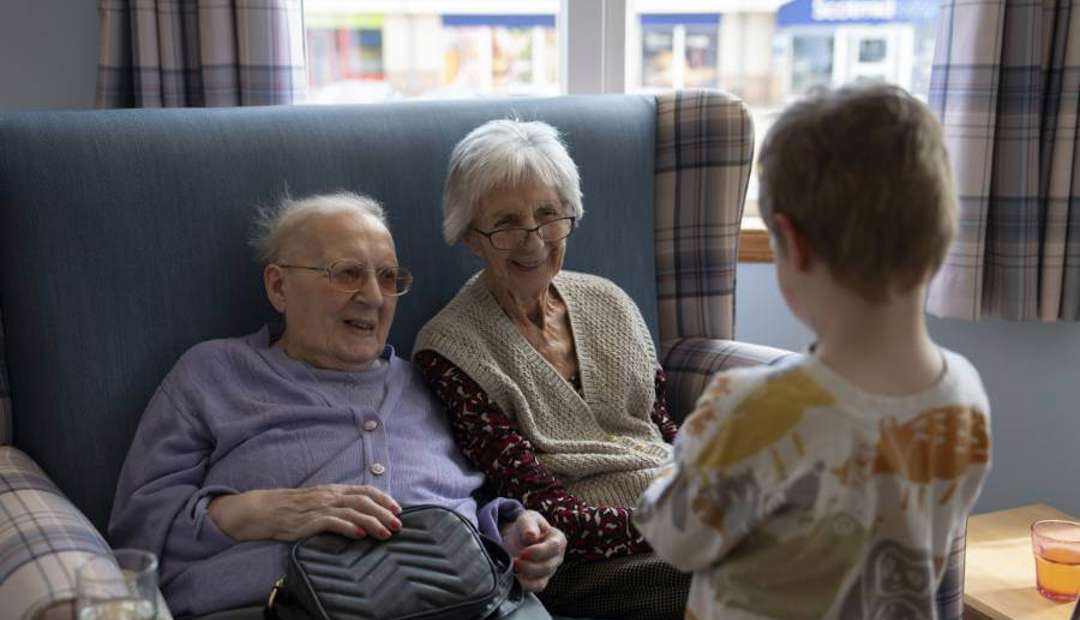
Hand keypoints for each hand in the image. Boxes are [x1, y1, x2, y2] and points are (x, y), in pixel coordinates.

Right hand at [208, 484, 401, 541]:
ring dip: (372, 522)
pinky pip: (332, 523)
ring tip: (385, 532)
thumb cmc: (293, 507)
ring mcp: (320, 507)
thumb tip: (363, 511)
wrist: (263, 509)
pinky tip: (360, 535)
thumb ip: (338, 503)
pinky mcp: (309, 521)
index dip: (383, 499)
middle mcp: (330, 496)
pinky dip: (348, 528)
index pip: (364, 490)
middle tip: (397, 525)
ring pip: (352, 512)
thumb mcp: (319, 500)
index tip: (398, 509)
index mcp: (334, 490)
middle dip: (383, 513)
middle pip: (363, 501)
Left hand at [500, 510, 565, 591]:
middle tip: (514, 562)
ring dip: (525, 577)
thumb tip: (531, 536)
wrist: (517, 537)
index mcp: (558, 540)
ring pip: (541, 580)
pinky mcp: (539, 581)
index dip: (539, 551)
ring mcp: (549, 571)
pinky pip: (535, 588)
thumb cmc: (525, 527)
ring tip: (512, 569)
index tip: (523, 552)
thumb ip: (529, 525)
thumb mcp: (527, 519)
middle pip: (547, 567)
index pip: (554, 548)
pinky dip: (524, 586)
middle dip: (529, 566)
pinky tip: (513, 579)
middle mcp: (557, 558)